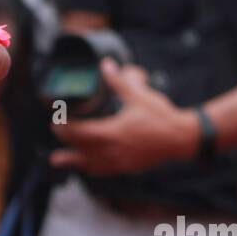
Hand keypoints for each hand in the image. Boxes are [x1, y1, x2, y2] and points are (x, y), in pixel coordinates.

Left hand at [50, 59, 200, 175]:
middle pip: (80, 150)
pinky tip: (86, 164)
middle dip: (65, 142)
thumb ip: (119, 82)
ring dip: (74, 161)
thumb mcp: (138, 96)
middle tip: (56, 132)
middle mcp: (112, 151)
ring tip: (58, 160)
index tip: (56, 120)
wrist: (180, 138)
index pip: (79, 133)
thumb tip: (106, 65)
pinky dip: (91, 167)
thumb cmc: (161, 116)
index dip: (64, 128)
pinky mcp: (125, 168)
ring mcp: (118, 162)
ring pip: (89, 165)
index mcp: (112, 132)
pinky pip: (102, 171)